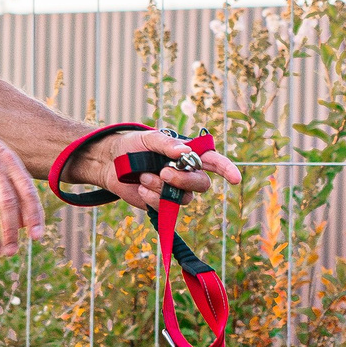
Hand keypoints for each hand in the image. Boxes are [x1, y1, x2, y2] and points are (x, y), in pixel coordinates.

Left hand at [69, 129, 243, 210]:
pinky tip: (141, 187)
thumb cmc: (132, 146)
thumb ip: (167, 144)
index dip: (227, 169)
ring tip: (143, 176)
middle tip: (163, 172)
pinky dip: (152, 197)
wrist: (109, 163)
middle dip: (184, 180)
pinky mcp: (161, 204)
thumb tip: (184, 152)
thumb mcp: (149, 139)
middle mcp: (186, 174)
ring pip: (183, 198)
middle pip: (202, 184)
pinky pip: (165, 207)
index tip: (235, 178)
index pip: (215, 162)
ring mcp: (175, 191)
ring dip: (162, 187)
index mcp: (189, 155)